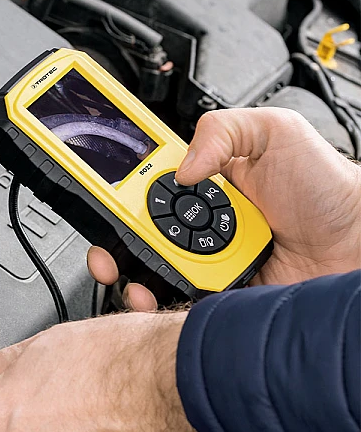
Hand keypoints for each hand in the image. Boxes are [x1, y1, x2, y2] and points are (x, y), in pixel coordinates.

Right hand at [89, 108, 360, 304]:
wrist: (353, 244)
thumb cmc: (324, 188)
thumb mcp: (275, 133)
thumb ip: (224, 130)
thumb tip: (180, 166)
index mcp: (202, 183)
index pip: (146, 183)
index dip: (115, 189)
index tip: (96, 194)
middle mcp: (197, 222)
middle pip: (138, 232)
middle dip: (110, 242)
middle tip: (107, 250)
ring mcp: (204, 259)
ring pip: (150, 269)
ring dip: (130, 275)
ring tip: (131, 275)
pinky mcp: (214, 292)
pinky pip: (176, 299)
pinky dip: (157, 301)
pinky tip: (153, 295)